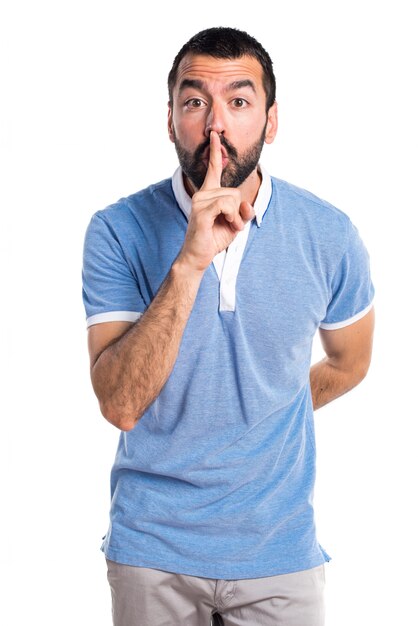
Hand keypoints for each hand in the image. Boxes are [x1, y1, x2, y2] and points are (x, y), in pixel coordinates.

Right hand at [177, 131, 254, 271]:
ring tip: (227, 226)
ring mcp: (200, 201)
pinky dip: (232, 217)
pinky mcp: (201, 211)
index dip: (216, 152)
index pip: (213, 169)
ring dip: (235, 216)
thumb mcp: (235, 223)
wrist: (198, 256)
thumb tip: (248, 205)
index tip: (215, 135)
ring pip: (232, 198)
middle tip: (231, 224)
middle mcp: (202, 194)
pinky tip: (227, 225)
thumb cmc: (213, 239)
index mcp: (208, 194)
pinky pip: (226, 205)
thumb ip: (243, 212)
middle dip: (238, 210)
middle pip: (234, 191)